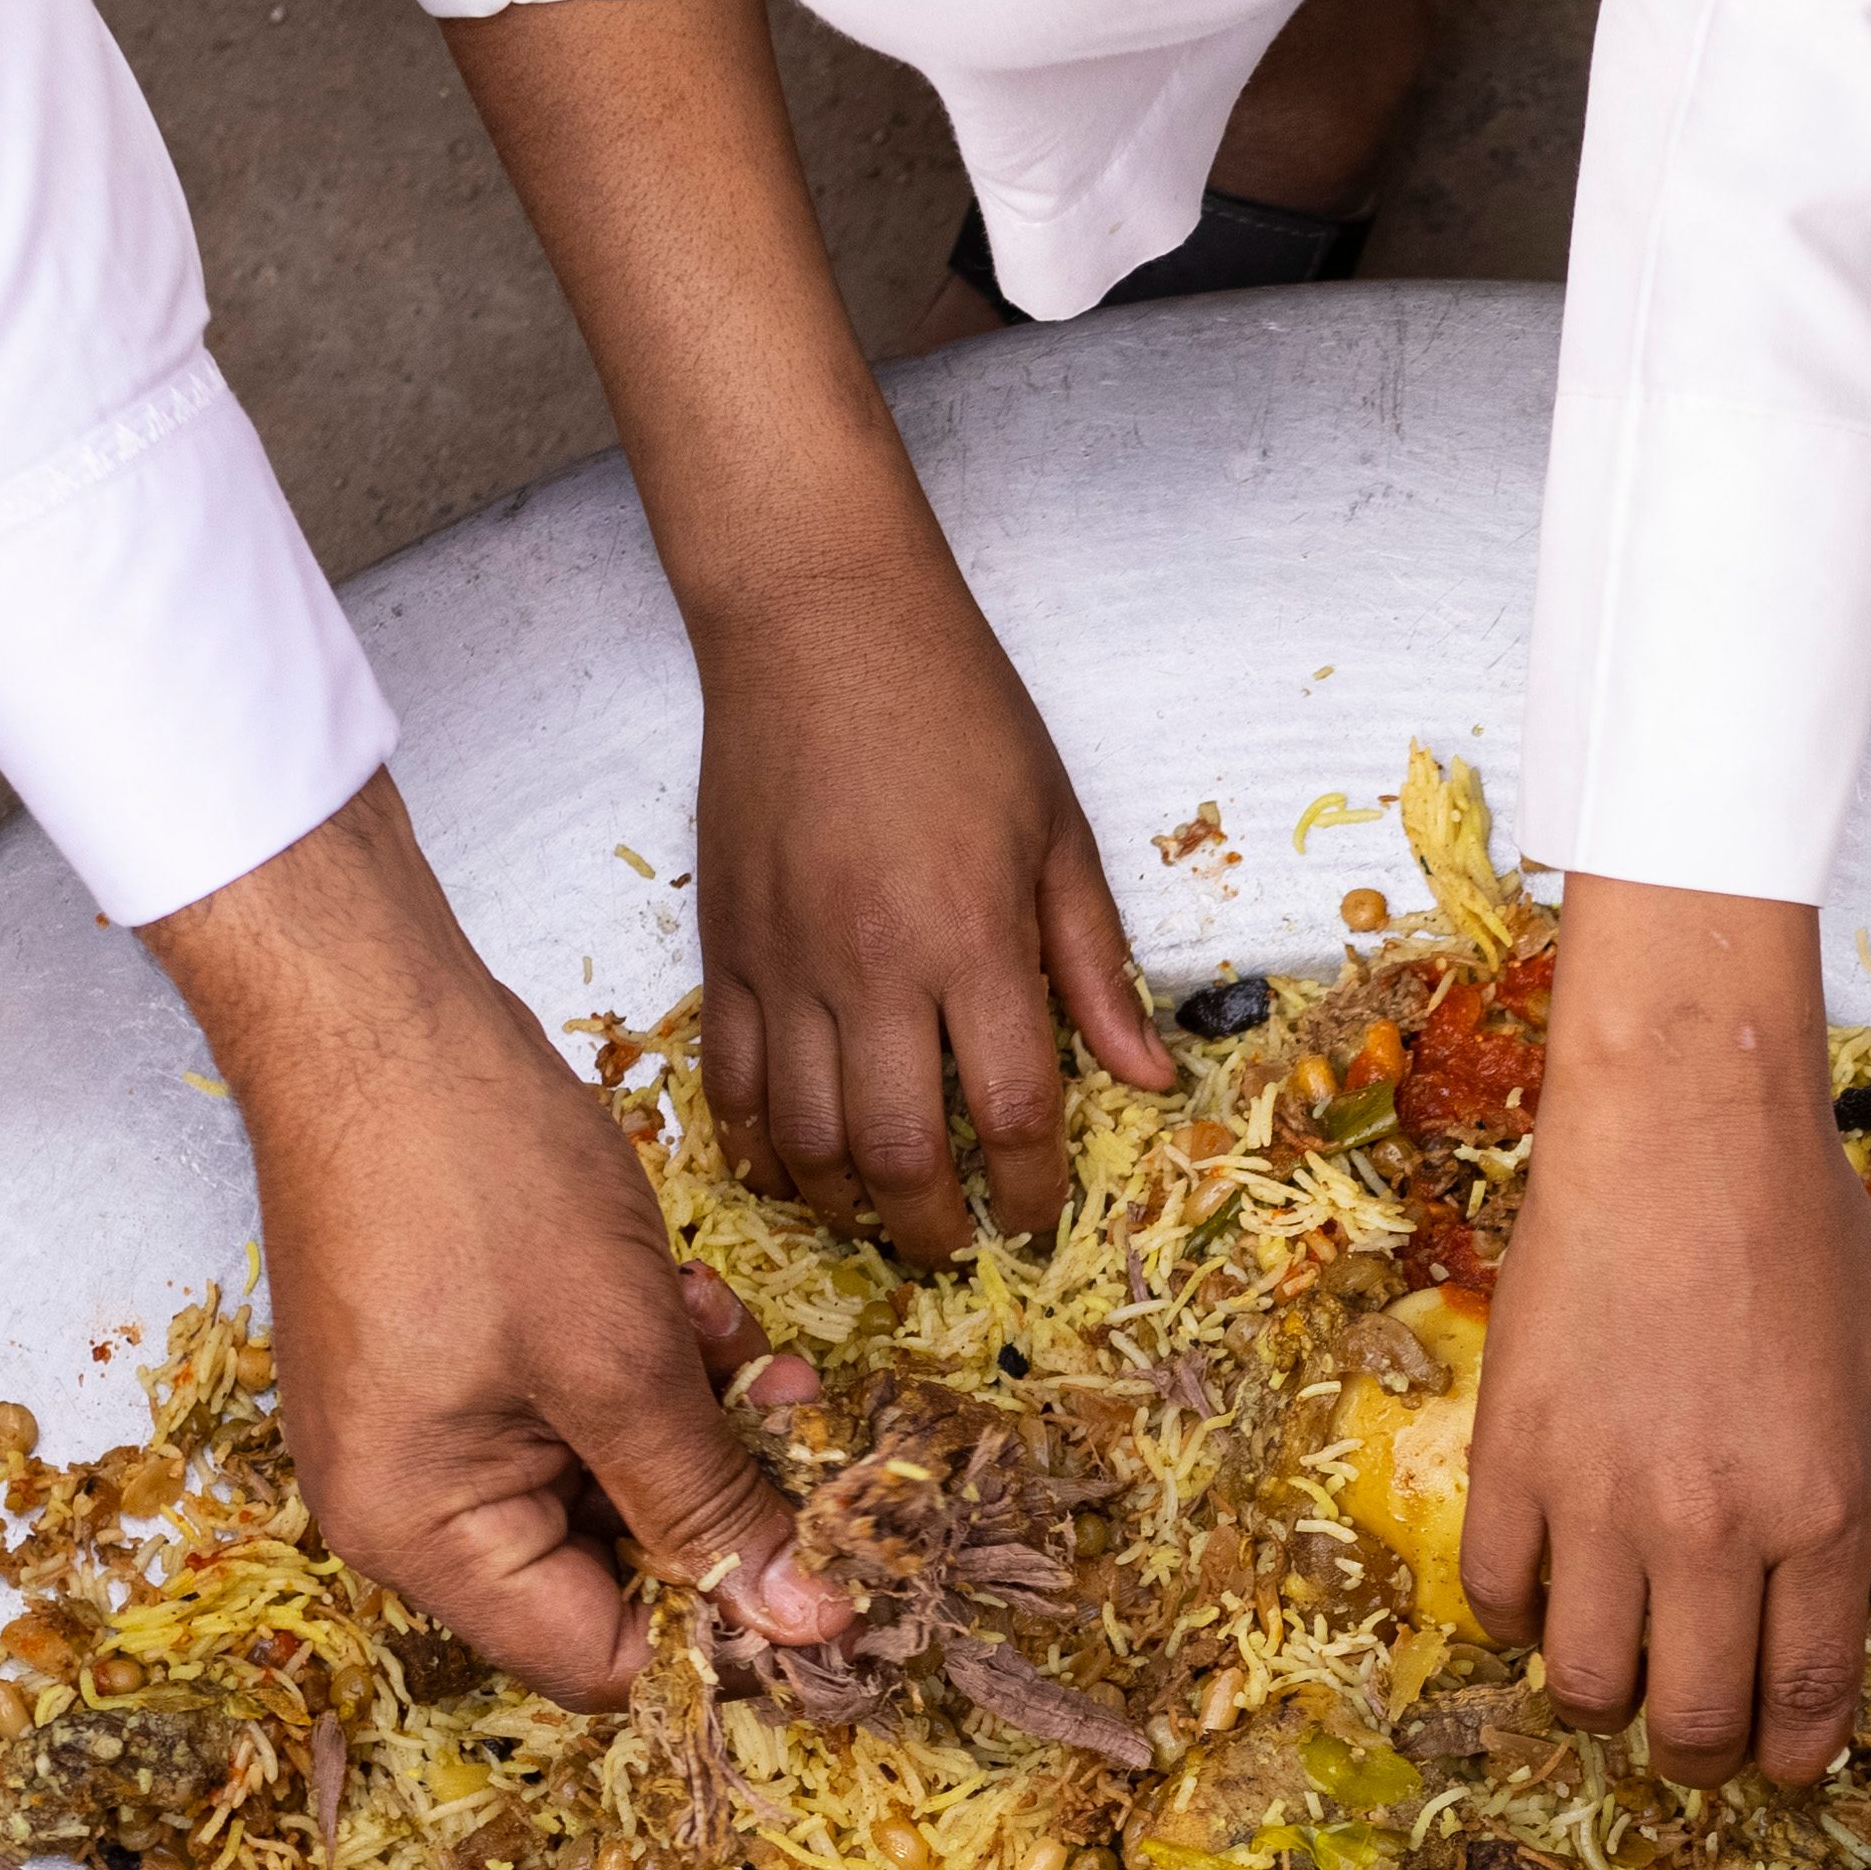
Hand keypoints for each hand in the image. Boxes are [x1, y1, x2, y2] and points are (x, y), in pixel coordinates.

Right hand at [160, 787, 841, 1700]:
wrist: (370, 1012)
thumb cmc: (475, 1181)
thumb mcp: (620, 1359)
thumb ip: (711, 1504)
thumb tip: (803, 1628)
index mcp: (421, 1538)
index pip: (597, 1656)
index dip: (716, 1622)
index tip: (820, 1563)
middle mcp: (407, 1507)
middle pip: (608, 1571)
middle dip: (711, 1492)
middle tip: (790, 1406)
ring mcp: (427, 1430)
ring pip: (610, 1477)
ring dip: (689, 1412)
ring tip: (714, 1324)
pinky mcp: (454, 1358)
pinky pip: (577, 1406)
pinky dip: (642, 1361)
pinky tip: (673, 1291)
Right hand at [689, 556, 1170, 1264]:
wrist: (820, 625)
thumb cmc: (957, 711)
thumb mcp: (1057, 829)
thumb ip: (1094, 963)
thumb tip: (1148, 1077)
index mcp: (972, 937)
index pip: (1013, 1110)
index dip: (1031, 1188)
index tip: (1039, 1218)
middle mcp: (872, 966)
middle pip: (897, 1152)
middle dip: (932, 1227)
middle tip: (955, 1244)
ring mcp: (784, 961)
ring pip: (803, 1137)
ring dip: (843, 1202)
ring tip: (878, 1216)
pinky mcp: (722, 946)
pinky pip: (728, 1081)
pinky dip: (755, 1147)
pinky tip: (788, 1169)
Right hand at [1464, 879, 1870, 1779]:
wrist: (1681, 1131)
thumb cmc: (1798, 1227)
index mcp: (1821, 1513)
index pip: (1806, 1694)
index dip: (1794, 1754)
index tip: (1784, 1763)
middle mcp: (1712, 1530)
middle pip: (1694, 1720)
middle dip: (1701, 1751)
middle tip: (1698, 1732)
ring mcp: (1602, 1501)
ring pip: (1586, 1683)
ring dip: (1607, 1696)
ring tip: (1619, 1667)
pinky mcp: (1513, 1458)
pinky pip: (1499, 1595)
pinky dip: (1522, 1614)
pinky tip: (1549, 1586)